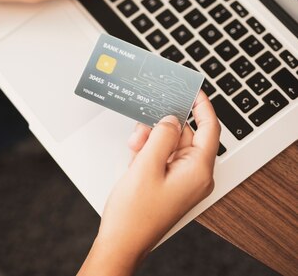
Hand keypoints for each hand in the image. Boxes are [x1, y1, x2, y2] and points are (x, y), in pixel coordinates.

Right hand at [78, 92, 219, 275]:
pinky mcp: (169, 184)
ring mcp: (182, 180)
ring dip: (151, 141)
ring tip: (134, 149)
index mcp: (198, 171)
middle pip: (185, 135)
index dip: (202, 106)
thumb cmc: (135, 212)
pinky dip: (148, 153)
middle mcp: (195, 175)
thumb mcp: (146, 165)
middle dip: (161, 128)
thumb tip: (171, 118)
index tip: (192, 90)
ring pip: (170, 145)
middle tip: (141, 127)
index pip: (209, 129)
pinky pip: (163, 158)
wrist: (122, 240)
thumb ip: (161, 136)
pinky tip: (134, 158)